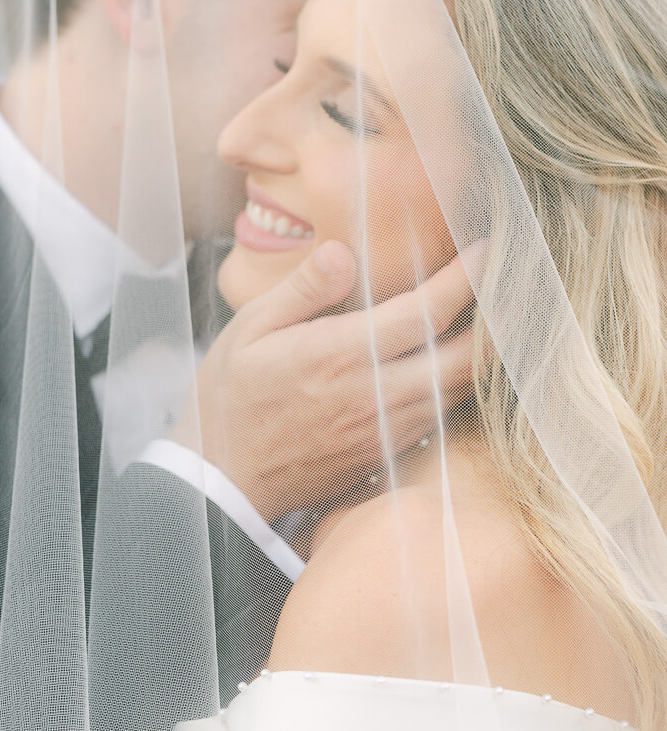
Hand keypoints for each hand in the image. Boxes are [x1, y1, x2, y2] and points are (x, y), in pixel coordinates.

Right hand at [171, 240, 478, 522]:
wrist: (223, 481)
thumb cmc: (231, 399)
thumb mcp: (248, 332)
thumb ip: (302, 290)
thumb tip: (342, 251)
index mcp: (339, 356)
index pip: (424, 312)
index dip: (464, 279)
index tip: (485, 249)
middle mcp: (373, 395)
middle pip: (463, 358)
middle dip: (495, 320)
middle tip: (506, 285)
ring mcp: (386, 430)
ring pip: (459, 391)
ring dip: (480, 355)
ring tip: (489, 317)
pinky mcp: (388, 453)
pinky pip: (441, 415)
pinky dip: (457, 385)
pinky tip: (453, 360)